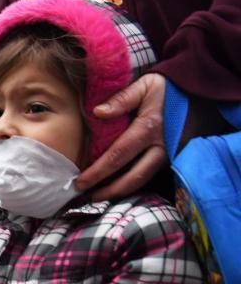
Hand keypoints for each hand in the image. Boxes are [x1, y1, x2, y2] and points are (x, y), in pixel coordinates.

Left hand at [77, 73, 166, 200]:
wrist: (203, 93)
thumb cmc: (170, 89)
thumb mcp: (146, 86)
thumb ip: (122, 99)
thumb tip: (97, 112)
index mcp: (149, 128)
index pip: (117, 156)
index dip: (97, 172)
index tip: (79, 182)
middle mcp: (160, 148)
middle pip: (132, 178)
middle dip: (108, 191)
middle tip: (86, 197)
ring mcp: (169, 156)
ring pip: (143, 181)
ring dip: (120, 192)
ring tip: (97, 196)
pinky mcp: (174, 159)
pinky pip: (150, 176)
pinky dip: (132, 185)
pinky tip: (116, 187)